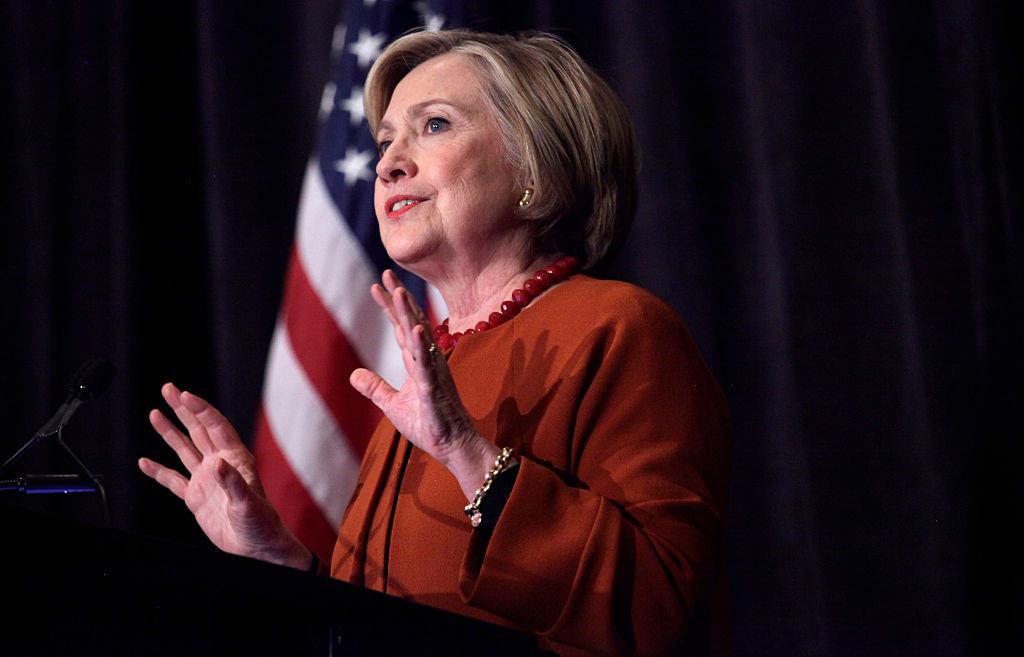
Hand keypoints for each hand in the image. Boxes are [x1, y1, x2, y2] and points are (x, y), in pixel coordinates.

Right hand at [138, 383, 310, 568]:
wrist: (256, 547)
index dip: (200, 409)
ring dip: (170, 432)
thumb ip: (233, 483)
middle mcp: (219, 464)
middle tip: (168, 389)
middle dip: (183, 409)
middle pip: (198, 429)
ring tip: (155, 413)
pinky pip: (173, 480)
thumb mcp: (248, 503)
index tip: (184, 394)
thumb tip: (217, 464)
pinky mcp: (196, 497)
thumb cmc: (261, 524)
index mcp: (234, 459)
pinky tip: (145, 462)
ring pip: (184, 449)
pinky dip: (158, 471)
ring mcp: (206, 479)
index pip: (215, 426)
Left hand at [349, 270, 499, 498]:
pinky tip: (415, 329)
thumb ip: (375, 388)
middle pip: (410, 322)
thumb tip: (353, 374)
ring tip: (399, 292)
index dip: (389, 307)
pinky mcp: (434, 388)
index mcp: (417, 362)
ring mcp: (432, 371)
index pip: (401, 328)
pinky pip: (427, 364)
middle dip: (398, 299)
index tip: (377, 286)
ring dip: (409, 314)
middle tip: (386, 273)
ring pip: (420, 337)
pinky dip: (421, 346)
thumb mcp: (392, 405)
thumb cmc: (429, 425)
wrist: (452, 445)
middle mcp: (427, 360)